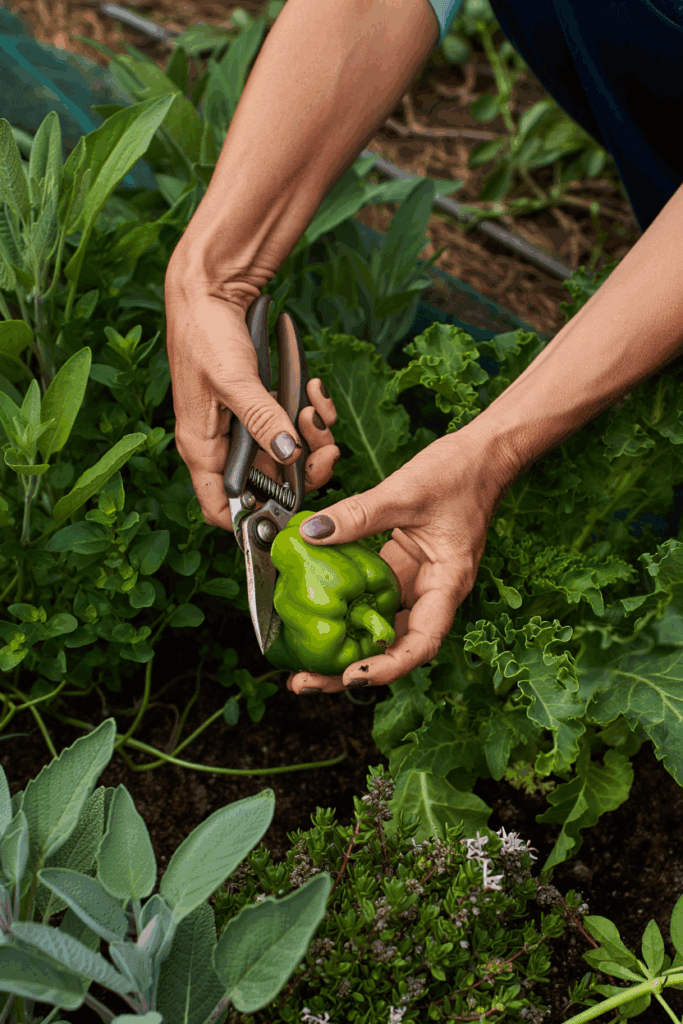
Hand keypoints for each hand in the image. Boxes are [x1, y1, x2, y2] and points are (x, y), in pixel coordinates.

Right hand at [164, 267, 339, 530]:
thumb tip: (289, 455)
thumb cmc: (206, 333)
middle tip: (327, 453)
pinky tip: (315, 392)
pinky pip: (293, 427)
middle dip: (303, 473)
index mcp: (201, 448)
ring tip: (317, 411)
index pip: (221, 509)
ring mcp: (243, 427)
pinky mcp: (261, 408)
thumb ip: (262, 419)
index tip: (291, 512)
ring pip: (288, 456)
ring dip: (313, 438)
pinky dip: (312, 414)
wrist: (211, 288)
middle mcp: (222, 445)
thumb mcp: (235, 380)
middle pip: (267, 485)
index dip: (254, 520)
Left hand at [284, 425, 511, 694]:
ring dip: (345, 647)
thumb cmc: (461, 473)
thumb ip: (359, 514)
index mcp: (447, 584)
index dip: (387, 666)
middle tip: (305, 682)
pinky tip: (315, 616)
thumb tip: (313, 533)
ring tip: (302, 664)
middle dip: (351, 671)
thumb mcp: (406, 491)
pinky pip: (372, 599)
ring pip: (380, 628)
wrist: (482, 455)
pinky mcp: (401, 569)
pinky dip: (346, 611)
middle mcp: (432, 593)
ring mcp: (416, 583)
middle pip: (394, 647)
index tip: (352, 675)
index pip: (422, 642)